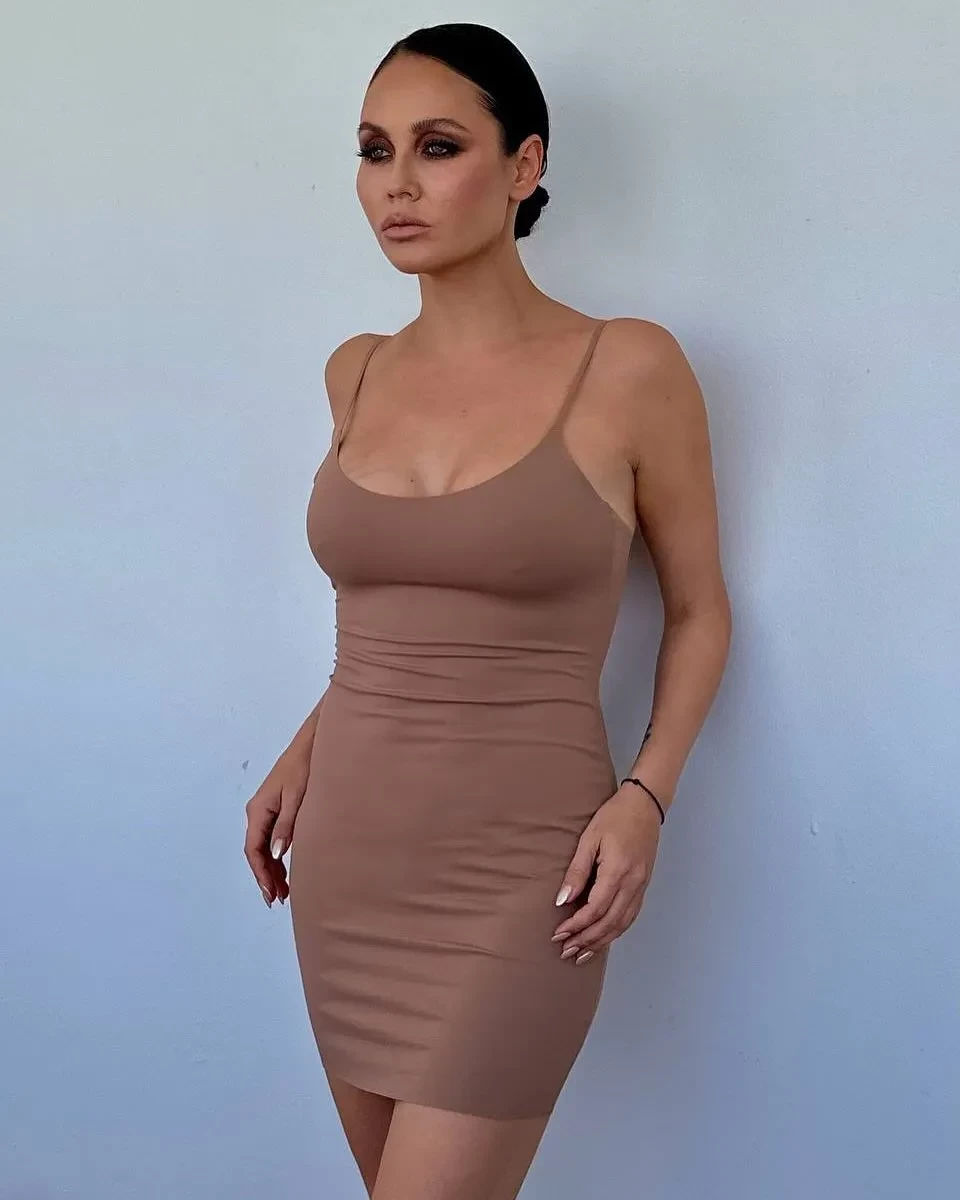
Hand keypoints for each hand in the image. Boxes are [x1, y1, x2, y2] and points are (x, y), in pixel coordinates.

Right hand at [244, 747, 310, 907]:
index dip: (261, 874)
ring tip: (283, 892)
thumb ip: (286, 826)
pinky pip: (271, 838)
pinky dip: (276, 856)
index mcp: (258, 810)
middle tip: (278, 900)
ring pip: (264, 847)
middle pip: (256, 852)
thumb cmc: (305, 767)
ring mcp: (266, 810)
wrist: (311, 744)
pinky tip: (285, 869)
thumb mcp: (297, 798)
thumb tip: (276, 855)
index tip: (271, 894)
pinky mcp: (276, 808)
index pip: (253, 850)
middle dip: (265, 877)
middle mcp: (258, 812)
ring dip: (271, 869)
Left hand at [551, 784, 662, 962]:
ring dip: (601, 942)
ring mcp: (641, 886)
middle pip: (609, 923)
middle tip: (566, 952)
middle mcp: (633, 884)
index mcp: (618, 871)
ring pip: (621, 924)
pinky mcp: (644, 886)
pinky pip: (630, 916)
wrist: (645, 805)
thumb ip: (577, 871)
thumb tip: (563, 900)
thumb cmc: (615, 816)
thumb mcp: (589, 839)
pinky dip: (616, 931)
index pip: (595, 910)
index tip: (558, 935)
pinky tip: (604, 938)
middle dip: (586, 941)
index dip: (576, 926)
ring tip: (581, 954)